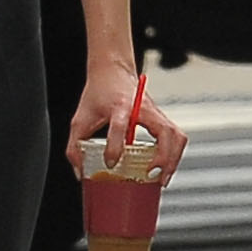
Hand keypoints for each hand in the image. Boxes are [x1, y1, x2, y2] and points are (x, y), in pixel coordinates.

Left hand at [65, 66, 187, 183]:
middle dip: (163, 158)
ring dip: (173, 159)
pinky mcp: (161, 119)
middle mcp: (142, 108)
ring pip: (176, 136)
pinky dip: (175, 155)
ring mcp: (156, 113)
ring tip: (163, 178)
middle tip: (154, 177)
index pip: (120, 126)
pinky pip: (176, 138)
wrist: (112, 72)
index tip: (110, 163)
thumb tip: (79, 172)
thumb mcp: (80, 119)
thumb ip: (75, 146)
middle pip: (164, 132)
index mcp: (119, 106)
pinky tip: (165, 169)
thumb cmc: (99, 93)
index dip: (115, 147)